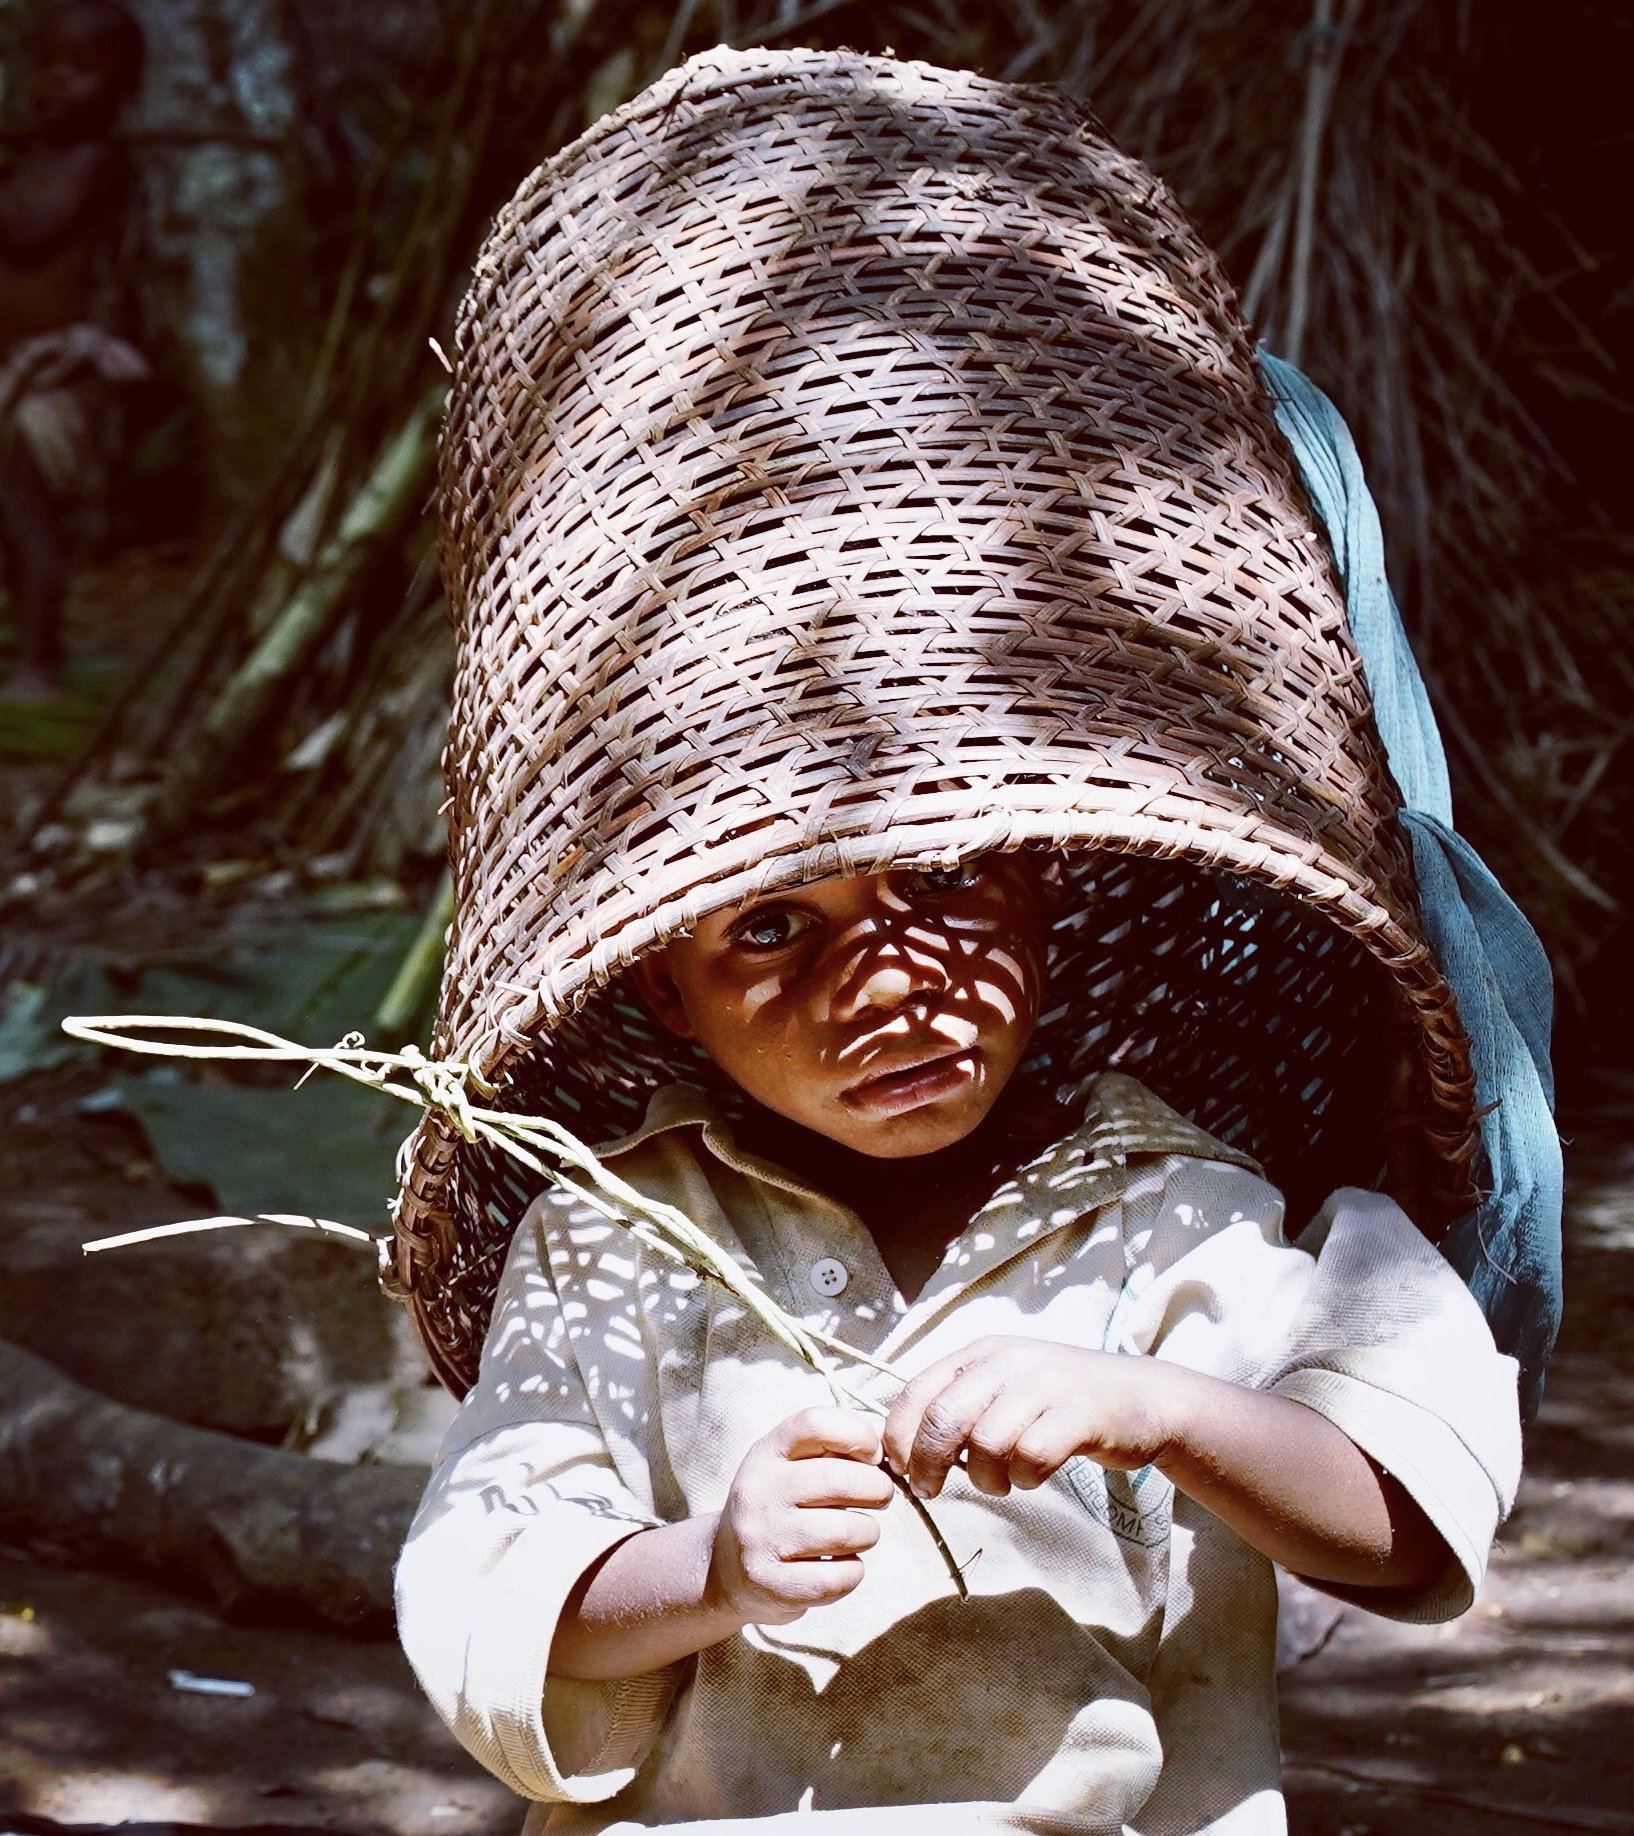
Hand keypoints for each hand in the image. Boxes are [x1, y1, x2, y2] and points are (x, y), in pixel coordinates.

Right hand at [706, 1405, 893, 1624]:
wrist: (725, 1570)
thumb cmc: (779, 1507)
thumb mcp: (793, 1465)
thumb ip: (837, 1445)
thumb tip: (890, 1436)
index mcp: (767, 1453)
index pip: (816, 1423)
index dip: (858, 1433)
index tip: (872, 1454)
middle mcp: (758, 1492)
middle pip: (839, 1479)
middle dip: (877, 1489)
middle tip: (880, 1496)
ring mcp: (761, 1540)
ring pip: (846, 1531)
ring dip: (868, 1533)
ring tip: (859, 1533)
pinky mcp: (773, 1585)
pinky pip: (839, 1578)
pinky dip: (854, 1571)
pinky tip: (842, 1564)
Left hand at [883, 1336, 1181, 1498]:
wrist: (1141, 1397)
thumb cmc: (1060, 1402)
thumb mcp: (1003, 1389)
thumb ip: (959, 1408)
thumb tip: (903, 1452)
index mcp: (980, 1353)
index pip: (916, 1390)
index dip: (898, 1436)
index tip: (901, 1470)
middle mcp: (1008, 1361)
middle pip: (944, 1417)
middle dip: (929, 1463)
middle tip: (931, 1490)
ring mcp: (1045, 1384)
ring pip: (986, 1441)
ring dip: (985, 1477)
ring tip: (1002, 1482)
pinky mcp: (1079, 1413)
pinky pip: (1032, 1455)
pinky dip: (1026, 1477)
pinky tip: (1033, 1475)